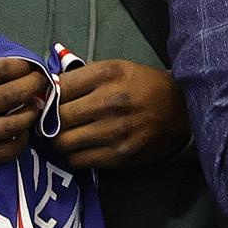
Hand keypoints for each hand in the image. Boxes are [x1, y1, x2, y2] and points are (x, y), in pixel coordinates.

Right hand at [0, 45, 45, 170]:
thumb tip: (22, 59)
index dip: (24, 65)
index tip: (35, 65)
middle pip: (8, 96)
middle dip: (34, 86)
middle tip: (44, 82)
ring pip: (10, 126)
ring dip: (32, 113)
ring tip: (37, 103)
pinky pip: (5, 151)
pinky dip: (22, 138)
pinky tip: (24, 127)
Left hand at [53, 59, 189, 168]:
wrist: (181, 110)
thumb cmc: (144, 85)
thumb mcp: (118, 68)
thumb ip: (84, 76)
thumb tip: (49, 88)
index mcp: (108, 74)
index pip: (59, 87)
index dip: (47, 95)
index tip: (46, 100)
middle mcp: (110, 101)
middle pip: (57, 117)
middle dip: (49, 120)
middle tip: (50, 121)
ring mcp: (115, 130)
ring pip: (63, 141)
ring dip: (59, 139)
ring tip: (64, 134)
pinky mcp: (119, 155)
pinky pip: (78, 160)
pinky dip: (72, 155)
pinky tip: (79, 147)